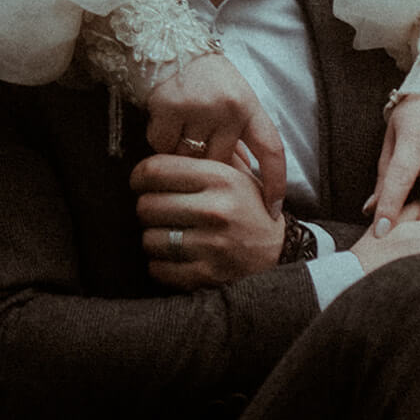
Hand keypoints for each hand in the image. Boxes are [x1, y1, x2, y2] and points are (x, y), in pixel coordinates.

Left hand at [131, 153, 284, 290]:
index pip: (157, 170)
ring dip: (153, 238)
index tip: (140, 182)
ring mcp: (210, 245)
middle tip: (156, 210)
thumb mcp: (237, 174)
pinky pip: (159, 269)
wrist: (280, 253)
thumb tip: (160, 144)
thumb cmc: (250, 209)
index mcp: (220, 178)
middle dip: (146, 208)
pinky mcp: (206, 275)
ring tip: (167, 234)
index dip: (139, 176)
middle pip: (147, 205)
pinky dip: (159, 264)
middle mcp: (215, 209)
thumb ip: (202, 158)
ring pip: (149, 239)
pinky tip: (173, 257)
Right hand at [146, 52, 286, 213]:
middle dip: (206, 164)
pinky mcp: (168, 107)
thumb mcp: (232, 99)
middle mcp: (228, 106)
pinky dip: (160, 140)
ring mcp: (198, 106)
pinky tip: (163, 120)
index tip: (273, 211)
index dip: (276, 182)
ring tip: (179, 127)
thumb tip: (243, 183)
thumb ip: (237, 137)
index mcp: (249, 104)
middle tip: (195, 144)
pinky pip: (163, 146)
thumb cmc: (205, 77)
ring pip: (188, 159)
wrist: (168, 42)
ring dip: (180, 154)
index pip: (271, 149)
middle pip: (219, 162)